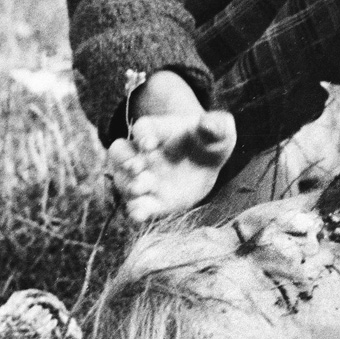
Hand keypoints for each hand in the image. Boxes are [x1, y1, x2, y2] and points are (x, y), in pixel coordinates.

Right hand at [107, 109, 235, 220]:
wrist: (206, 167)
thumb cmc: (209, 142)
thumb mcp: (220, 132)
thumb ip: (216, 125)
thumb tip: (208, 123)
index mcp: (157, 131)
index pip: (142, 128)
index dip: (142, 135)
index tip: (150, 143)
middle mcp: (141, 153)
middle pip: (119, 151)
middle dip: (124, 159)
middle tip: (137, 167)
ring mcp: (141, 177)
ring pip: (121, 179)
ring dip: (127, 184)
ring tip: (142, 187)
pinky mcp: (149, 200)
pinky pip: (134, 205)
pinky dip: (135, 210)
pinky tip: (141, 215)